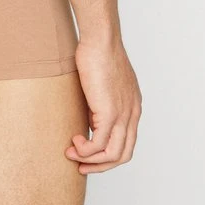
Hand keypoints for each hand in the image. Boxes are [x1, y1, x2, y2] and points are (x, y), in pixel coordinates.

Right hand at [65, 36, 141, 172]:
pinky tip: (74, 141)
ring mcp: (123, 115)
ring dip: (91, 160)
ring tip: (72, 154)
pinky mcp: (110, 113)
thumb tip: (88, 120)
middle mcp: (132, 114)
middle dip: (100, 165)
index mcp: (133, 107)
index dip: (108, 153)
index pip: (127, 142)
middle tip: (81, 164)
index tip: (89, 154)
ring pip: (112, 154)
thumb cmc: (98, 53)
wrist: (101, 39)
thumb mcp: (103, 84)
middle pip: (123, 154)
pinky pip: (99, 144)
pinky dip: (85, 150)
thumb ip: (99, 103)